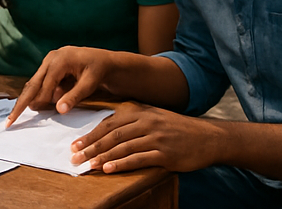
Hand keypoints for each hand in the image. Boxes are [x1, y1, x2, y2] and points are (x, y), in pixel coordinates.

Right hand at [7, 46, 111, 125]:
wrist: (105, 61)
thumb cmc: (99, 70)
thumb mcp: (90, 83)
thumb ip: (74, 96)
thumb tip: (59, 110)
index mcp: (60, 59)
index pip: (46, 83)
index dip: (39, 100)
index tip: (33, 114)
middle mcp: (51, 58)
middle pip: (33, 83)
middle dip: (21, 102)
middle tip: (10, 119)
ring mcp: (49, 62)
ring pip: (34, 83)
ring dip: (27, 100)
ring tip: (15, 116)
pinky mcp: (51, 67)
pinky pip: (41, 83)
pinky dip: (36, 96)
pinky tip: (32, 108)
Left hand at [71, 102, 222, 173]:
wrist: (206, 137)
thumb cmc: (177, 128)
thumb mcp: (154, 116)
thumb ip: (133, 120)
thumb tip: (108, 128)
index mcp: (140, 112)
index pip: (109, 122)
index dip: (91, 133)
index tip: (76, 143)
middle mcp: (145, 122)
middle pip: (112, 134)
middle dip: (91, 145)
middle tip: (75, 155)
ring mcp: (155, 137)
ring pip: (122, 146)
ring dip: (103, 156)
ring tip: (88, 164)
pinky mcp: (164, 153)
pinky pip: (138, 158)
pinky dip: (121, 164)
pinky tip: (109, 169)